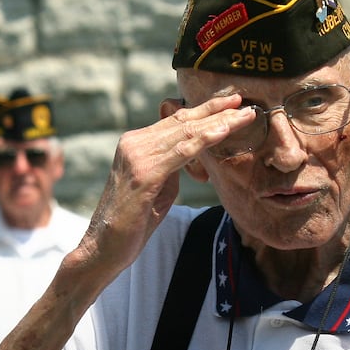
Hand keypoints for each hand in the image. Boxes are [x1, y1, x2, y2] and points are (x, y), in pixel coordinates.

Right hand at [66, 93, 251, 277]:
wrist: (103, 247)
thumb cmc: (132, 222)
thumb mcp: (156, 186)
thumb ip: (171, 167)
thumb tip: (192, 155)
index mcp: (136, 143)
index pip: (176, 121)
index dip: (205, 110)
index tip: (232, 103)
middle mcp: (134, 143)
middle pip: (183, 121)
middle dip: (217, 110)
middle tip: (245, 102)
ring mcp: (137, 156)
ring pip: (186, 132)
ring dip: (219, 122)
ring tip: (245, 115)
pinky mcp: (144, 173)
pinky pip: (182, 151)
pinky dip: (205, 139)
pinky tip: (224, 131)